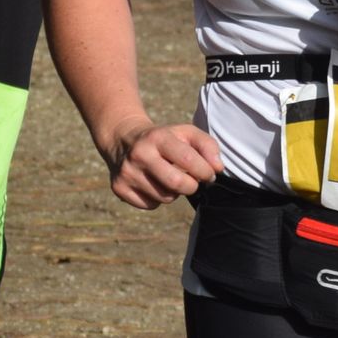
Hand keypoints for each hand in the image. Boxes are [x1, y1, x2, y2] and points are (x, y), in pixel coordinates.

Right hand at [106, 119, 223, 208]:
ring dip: (175, 192)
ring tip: (169, 177)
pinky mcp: (119, 188)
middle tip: (193, 181)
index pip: (187, 159)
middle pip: (176, 184)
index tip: (209, 174)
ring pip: (165, 197)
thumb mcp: (186, 133)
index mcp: (158, 137)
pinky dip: (158, 198)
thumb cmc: (164, 138)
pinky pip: (150, 205)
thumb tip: (218, 169)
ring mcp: (127, 173)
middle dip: (192, 186)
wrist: (123, 139)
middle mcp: (139, 155)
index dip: (204, 171)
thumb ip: (208, 146)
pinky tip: (153, 183)